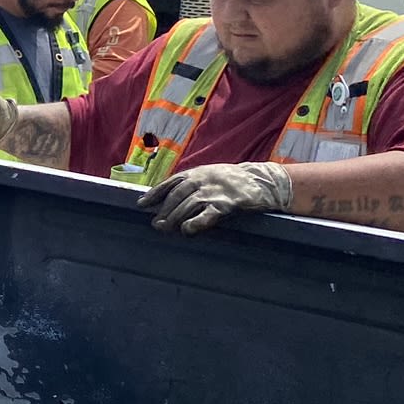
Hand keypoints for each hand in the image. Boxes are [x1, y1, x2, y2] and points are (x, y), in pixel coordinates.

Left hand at [139, 161, 293, 234]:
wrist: (262, 180)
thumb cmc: (232, 180)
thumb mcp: (209, 174)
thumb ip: (190, 183)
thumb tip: (167, 197)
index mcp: (196, 173)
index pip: (170, 183)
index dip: (154, 194)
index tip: (141, 204)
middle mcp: (202, 180)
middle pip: (175, 197)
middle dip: (163, 210)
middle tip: (156, 224)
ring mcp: (213, 192)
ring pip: (187, 206)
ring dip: (173, 219)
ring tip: (165, 228)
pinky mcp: (227, 204)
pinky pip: (207, 215)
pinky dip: (194, 223)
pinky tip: (186, 230)